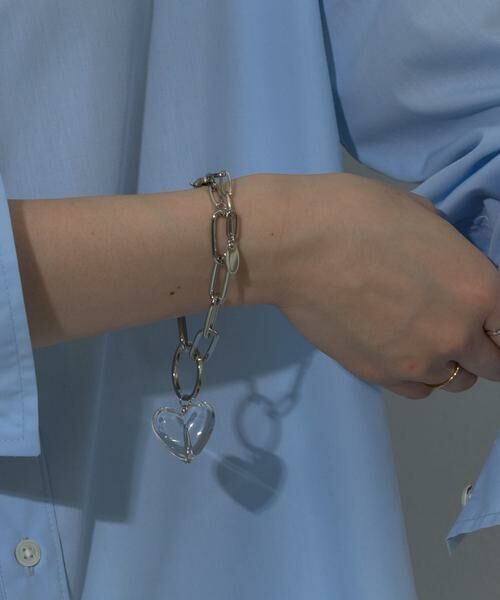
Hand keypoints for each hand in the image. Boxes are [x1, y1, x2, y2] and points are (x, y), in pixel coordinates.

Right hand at [271, 172, 499, 398]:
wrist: (297, 246)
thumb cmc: (358, 214)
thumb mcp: (421, 217)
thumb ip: (448, 254)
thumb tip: (445, 267)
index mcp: (478, 289)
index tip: (487, 320)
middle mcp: (456, 335)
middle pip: (493, 366)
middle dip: (482, 349)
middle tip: (455, 329)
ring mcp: (415, 362)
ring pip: (452, 382)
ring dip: (446, 363)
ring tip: (419, 339)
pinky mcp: (377, 375)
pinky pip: (414, 390)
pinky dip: (413, 375)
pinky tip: (395, 350)